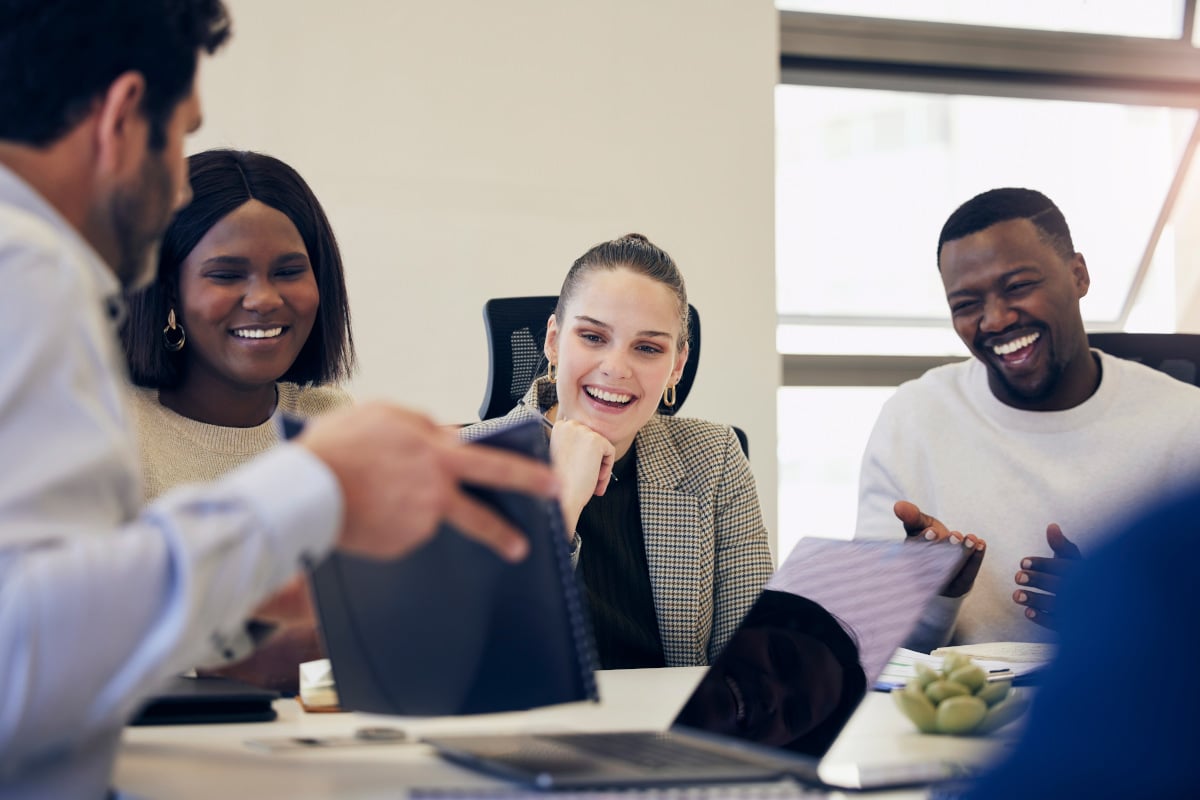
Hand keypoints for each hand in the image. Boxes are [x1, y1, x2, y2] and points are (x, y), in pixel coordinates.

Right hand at [300, 403, 558, 562]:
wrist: (302, 492)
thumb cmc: (338, 446)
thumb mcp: (384, 414)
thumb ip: (422, 425)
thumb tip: (443, 436)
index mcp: (437, 456)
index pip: (496, 465)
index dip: (527, 474)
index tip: (550, 484)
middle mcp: (434, 494)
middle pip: (481, 516)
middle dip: (507, 529)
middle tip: (526, 542)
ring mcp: (417, 524)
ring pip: (428, 516)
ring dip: (410, 507)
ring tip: (372, 492)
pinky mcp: (398, 546)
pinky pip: (402, 531)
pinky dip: (390, 521)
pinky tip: (367, 508)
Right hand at [547, 417, 614, 534]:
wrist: (562, 498)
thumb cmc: (561, 484)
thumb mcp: (563, 457)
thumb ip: (574, 446)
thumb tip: (588, 446)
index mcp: (559, 428)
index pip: (582, 436)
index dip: (583, 456)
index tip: (579, 471)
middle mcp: (568, 425)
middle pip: (593, 440)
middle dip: (593, 461)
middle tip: (589, 480)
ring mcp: (582, 431)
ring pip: (602, 448)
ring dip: (600, 467)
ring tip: (592, 483)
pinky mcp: (596, 440)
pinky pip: (610, 452)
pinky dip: (607, 468)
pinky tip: (595, 479)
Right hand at [893, 500, 986, 597]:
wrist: (948, 557)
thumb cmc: (931, 537)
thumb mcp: (921, 524)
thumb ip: (912, 516)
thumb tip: (898, 506)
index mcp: (909, 558)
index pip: (913, 552)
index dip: (923, 541)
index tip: (932, 531)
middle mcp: (923, 574)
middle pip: (933, 562)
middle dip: (945, 548)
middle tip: (955, 536)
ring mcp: (941, 583)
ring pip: (952, 569)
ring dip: (963, 553)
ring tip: (971, 538)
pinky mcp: (958, 586)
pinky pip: (967, 575)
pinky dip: (975, 559)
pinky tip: (980, 544)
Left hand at [1013, 523, 1081, 629]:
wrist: (1103, 608)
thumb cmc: (1080, 578)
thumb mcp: (1073, 560)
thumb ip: (1062, 545)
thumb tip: (1051, 526)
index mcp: (1087, 572)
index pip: (1065, 567)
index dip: (1043, 564)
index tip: (1022, 562)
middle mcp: (1089, 591)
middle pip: (1062, 586)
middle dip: (1038, 580)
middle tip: (1017, 577)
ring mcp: (1085, 610)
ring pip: (1060, 606)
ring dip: (1036, 600)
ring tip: (1016, 595)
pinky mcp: (1080, 627)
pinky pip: (1061, 625)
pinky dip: (1044, 619)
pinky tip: (1027, 612)